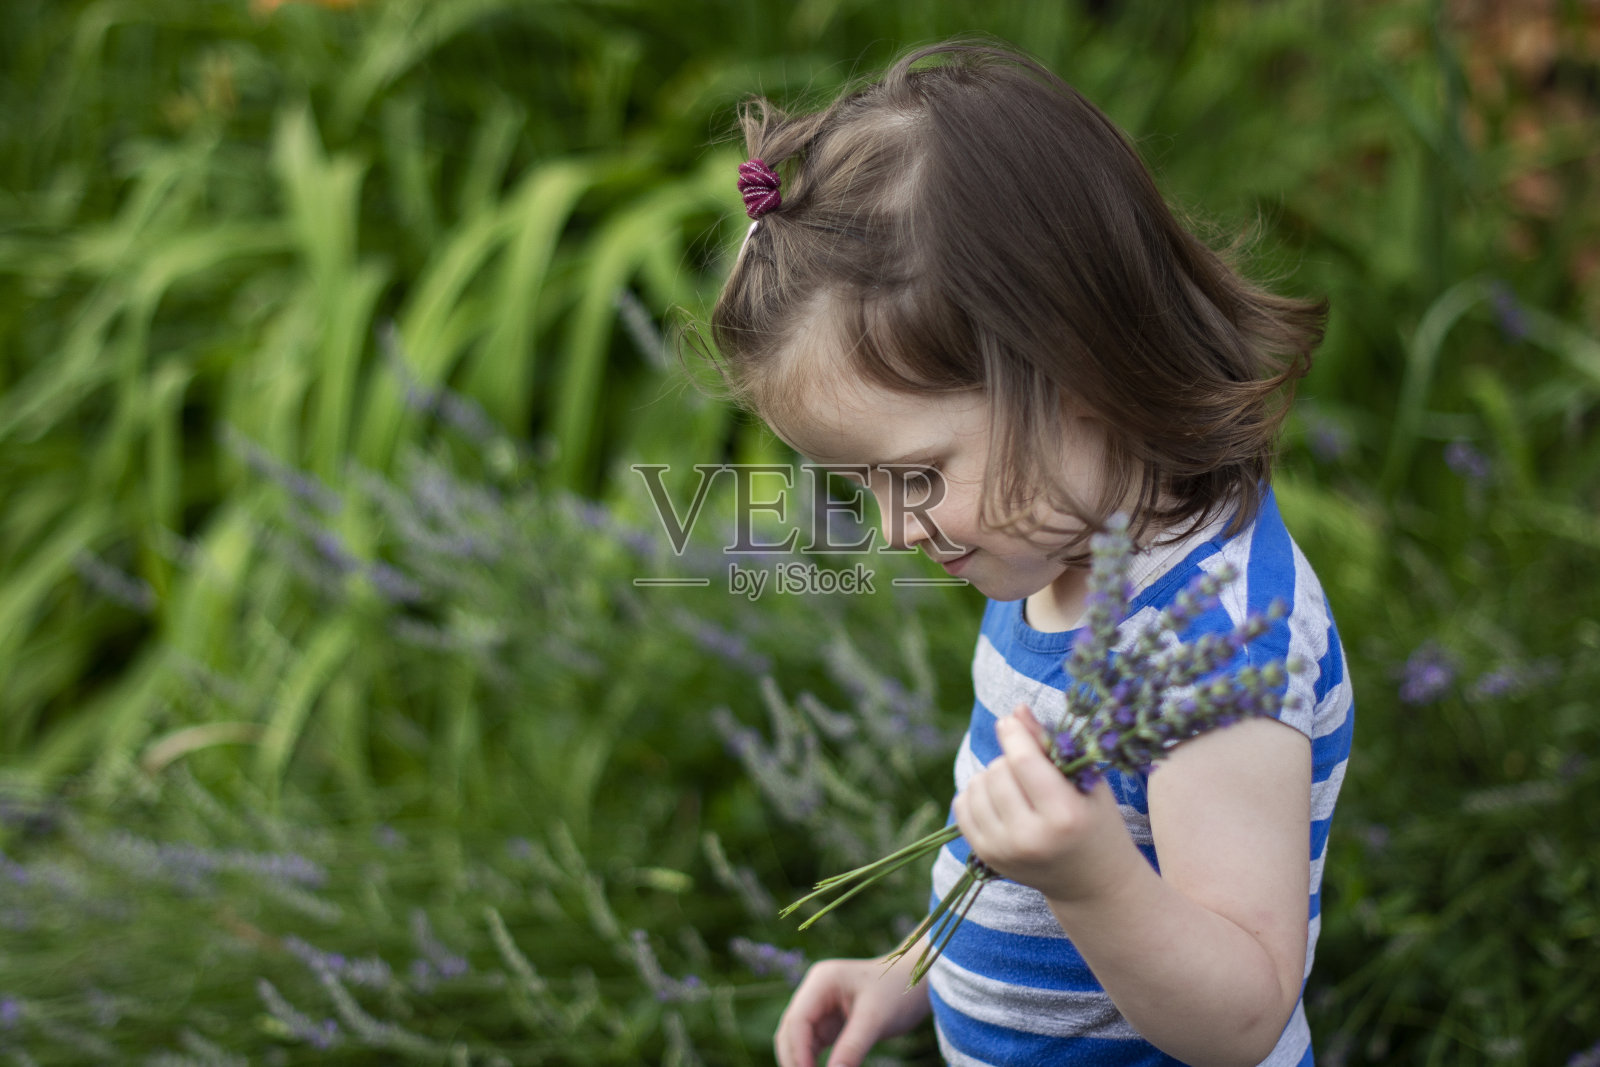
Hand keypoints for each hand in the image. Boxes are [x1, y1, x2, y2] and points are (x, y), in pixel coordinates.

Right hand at [775, 952, 931, 1066]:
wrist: (917, 982)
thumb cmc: (899, 992)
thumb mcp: (876, 1020)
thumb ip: (851, 1048)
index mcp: (821, 981)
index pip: (797, 1021)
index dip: (798, 1053)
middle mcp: (814, 991)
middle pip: (790, 1031)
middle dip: (794, 1060)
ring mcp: (819, 1006)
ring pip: (797, 1040)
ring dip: (800, 1062)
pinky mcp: (827, 1021)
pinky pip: (811, 1045)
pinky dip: (811, 1062)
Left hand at [952, 705, 1138, 903]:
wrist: (1092, 882)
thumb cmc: (1096, 822)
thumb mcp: (1086, 781)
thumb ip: (1050, 744)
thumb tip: (1016, 710)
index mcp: (1064, 815)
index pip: (1023, 761)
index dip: (1013, 733)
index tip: (1011, 721)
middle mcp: (1030, 837)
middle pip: (998, 771)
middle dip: (1010, 759)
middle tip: (1030, 770)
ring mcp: (1004, 850)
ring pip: (976, 786)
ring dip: (992, 776)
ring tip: (1016, 786)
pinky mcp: (986, 857)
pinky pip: (962, 806)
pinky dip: (975, 794)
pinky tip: (998, 799)